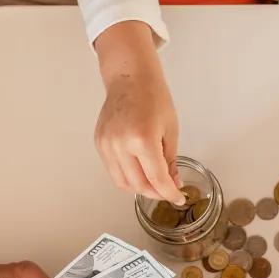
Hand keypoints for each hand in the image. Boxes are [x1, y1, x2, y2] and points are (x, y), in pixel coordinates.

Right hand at [94, 21, 183, 204]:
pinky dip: (128, 177)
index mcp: (143, 139)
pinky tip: (140, 172)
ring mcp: (107, 145)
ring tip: (154, 183)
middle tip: (168, 191)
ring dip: (140, 188)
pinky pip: (113, 171)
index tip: (178, 198)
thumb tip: (173, 183)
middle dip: (156, 193)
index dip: (170, 193)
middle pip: (139, 185)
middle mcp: (121, 144)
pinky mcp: (100, 144)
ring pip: (123, 183)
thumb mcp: (170, 131)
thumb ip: (170, 161)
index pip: (157, 179)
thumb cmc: (153, 98)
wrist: (130, 79)